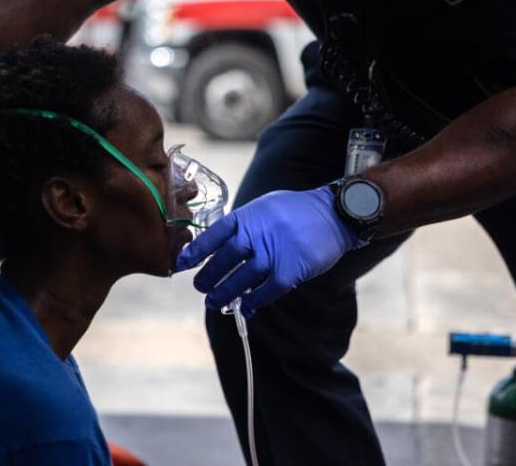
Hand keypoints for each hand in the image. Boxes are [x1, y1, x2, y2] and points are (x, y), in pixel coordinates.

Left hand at [175, 186, 365, 316]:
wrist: (333, 215)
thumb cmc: (296, 210)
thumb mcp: (264, 206)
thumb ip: (244, 224)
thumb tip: (220, 243)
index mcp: (247, 217)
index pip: (213, 235)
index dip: (195, 251)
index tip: (181, 264)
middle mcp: (256, 235)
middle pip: (223, 261)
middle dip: (208, 277)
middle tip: (200, 287)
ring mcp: (272, 254)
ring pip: (240, 280)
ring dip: (224, 293)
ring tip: (214, 302)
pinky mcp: (289, 272)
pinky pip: (264, 293)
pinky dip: (253, 303)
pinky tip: (245, 309)